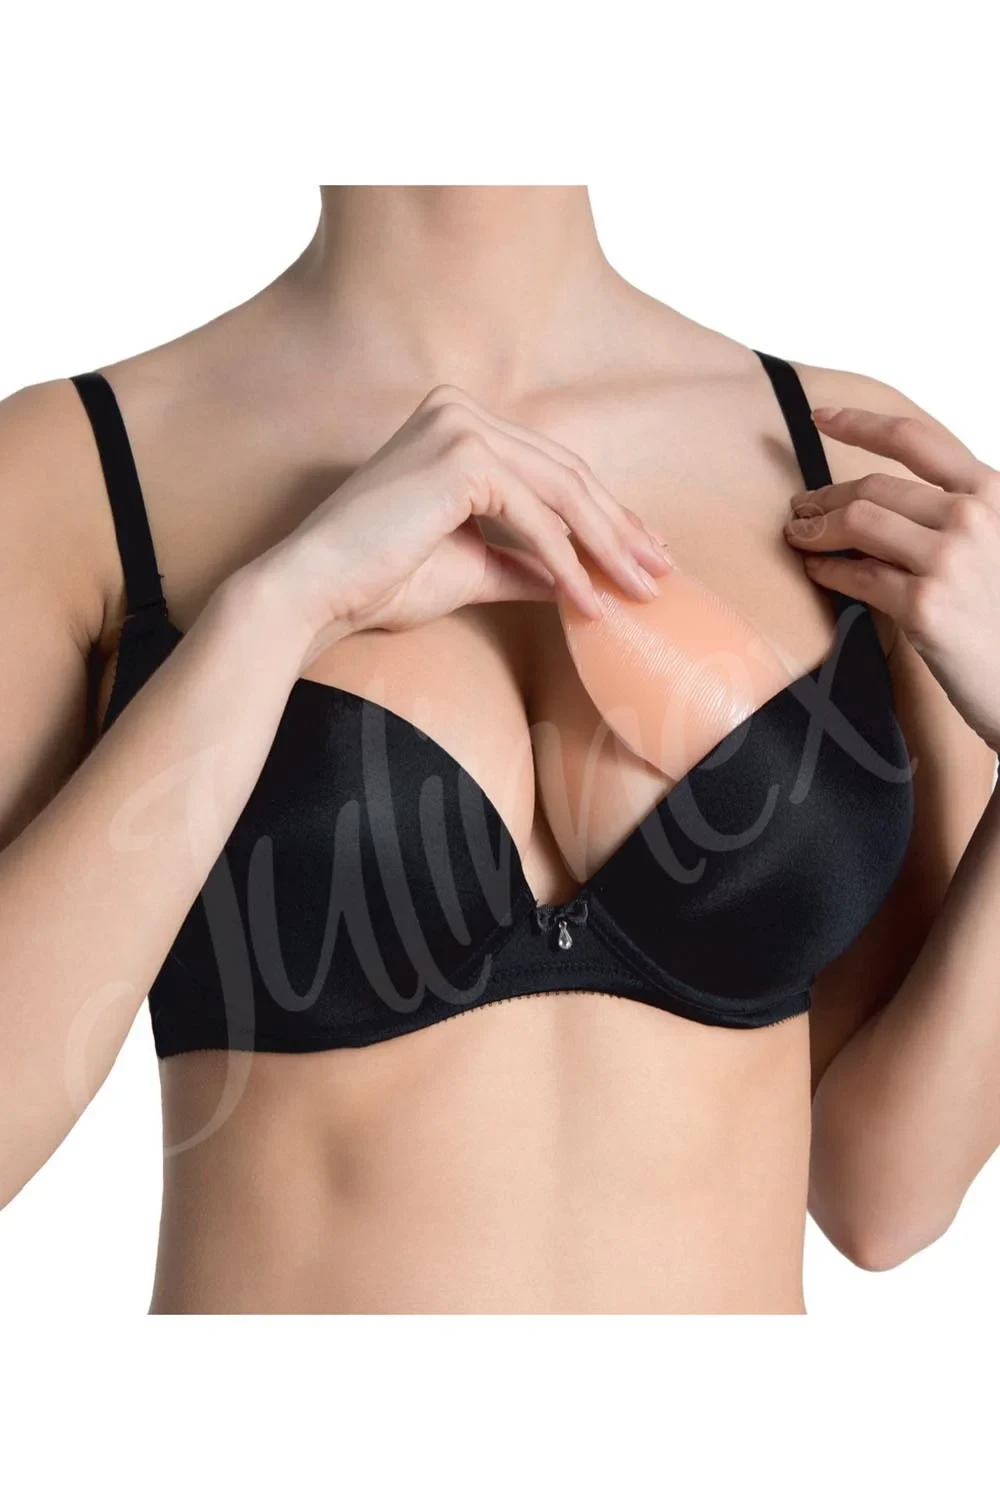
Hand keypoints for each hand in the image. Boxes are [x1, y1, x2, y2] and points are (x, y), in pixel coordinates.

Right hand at [261, 384, 671, 662]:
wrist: (316, 591)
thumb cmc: (379, 580)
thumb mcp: (473, 567)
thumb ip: (525, 563)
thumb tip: (577, 580)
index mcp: (459, 424)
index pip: (551, 470)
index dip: (604, 515)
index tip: (642, 555)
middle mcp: (461, 411)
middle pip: (567, 475)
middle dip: (620, 528)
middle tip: (661, 573)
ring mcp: (460, 425)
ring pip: (563, 492)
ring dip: (609, 546)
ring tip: (641, 591)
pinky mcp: (461, 456)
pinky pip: (537, 517)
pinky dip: (569, 562)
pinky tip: (591, 601)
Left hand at [783, 404, 999, 751]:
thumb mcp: (993, 541)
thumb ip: (951, 511)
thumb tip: (878, 495)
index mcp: (991, 491)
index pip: (914, 439)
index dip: (859, 423)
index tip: (820, 416)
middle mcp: (973, 517)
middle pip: (874, 486)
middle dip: (826, 495)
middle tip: (800, 508)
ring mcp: (949, 560)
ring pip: (858, 521)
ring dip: (816, 528)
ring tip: (799, 536)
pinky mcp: (924, 606)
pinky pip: (857, 576)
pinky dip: (827, 570)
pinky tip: (816, 571)